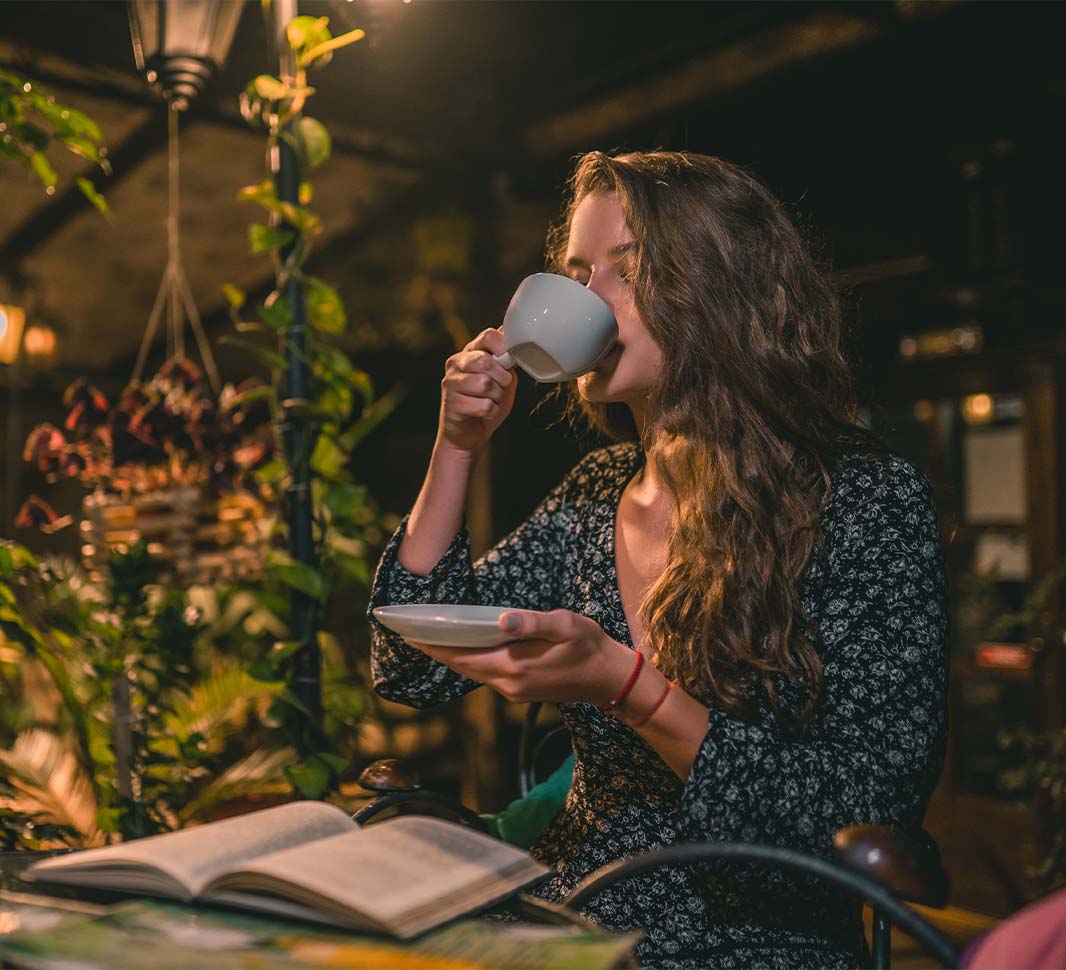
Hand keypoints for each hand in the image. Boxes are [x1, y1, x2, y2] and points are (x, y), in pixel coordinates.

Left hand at [405, 609, 633, 704]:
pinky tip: (466, 646)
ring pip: (474, 671)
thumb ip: (532, 622)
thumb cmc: (589, 646)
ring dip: (453, 656)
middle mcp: (508, 684)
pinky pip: (487, 674)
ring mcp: (514, 690)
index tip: (410, 635)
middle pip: (462, 666)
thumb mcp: (564, 625)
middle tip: (412, 632)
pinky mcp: (521, 690)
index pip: (463, 657)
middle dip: (437, 651)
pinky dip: (472, 660)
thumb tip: (503, 619)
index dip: (435, 647)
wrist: (610, 679)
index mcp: (514, 667)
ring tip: (432, 637)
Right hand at [437, 328, 516, 456]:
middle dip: (501, 378)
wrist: (470, 433)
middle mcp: (456, 363)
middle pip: (486, 360)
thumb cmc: (487, 402)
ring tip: (490, 401)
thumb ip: (506, 361)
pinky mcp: (451, 404)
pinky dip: (491, 412)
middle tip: (500, 388)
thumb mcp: (502, 378)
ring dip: (496, 397)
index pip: (488, 336)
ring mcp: (450, 383)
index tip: (508, 362)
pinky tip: (483, 413)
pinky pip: (484, 405)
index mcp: (469, 352)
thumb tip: (512, 336)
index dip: (504, 348)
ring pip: (486, 384)